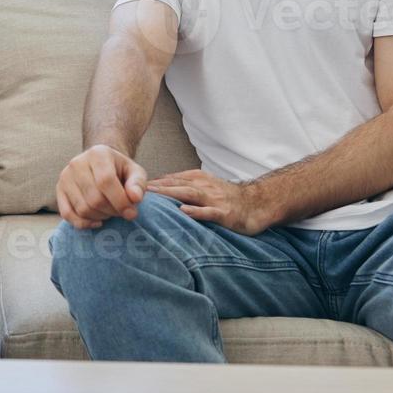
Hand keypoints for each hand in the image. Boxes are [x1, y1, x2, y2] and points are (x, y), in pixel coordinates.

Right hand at [56, 144, 147, 229]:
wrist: (99, 165)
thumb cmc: (119, 170)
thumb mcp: (135, 172)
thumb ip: (138, 184)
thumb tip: (135, 198)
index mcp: (98, 154)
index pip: (106, 181)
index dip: (120, 201)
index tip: (132, 213)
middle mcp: (77, 163)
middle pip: (94, 198)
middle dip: (112, 211)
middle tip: (121, 212)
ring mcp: (65, 177)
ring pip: (82, 209)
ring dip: (100, 217)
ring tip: (110, 211)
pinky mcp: (59, 190)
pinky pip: (67, 214)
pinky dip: (83, 223)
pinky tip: (97, 221)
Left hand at [145, 170, 278, 235]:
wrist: (258, 203)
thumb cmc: (229, 198)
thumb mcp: (207, 186)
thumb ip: (186, 187)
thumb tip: (161, 190)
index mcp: (199, 179)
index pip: (172, 179)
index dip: (154, 182)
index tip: (133, 185)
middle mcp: (205, 187)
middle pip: (176, 185)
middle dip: (156, 187)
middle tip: (135, 190)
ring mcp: (214, 200)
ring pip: (188, 195)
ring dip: (169, 194)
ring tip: (152, 197)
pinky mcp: (224, 214)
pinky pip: (208, 212)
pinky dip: (195, 212)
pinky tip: (183, 212)